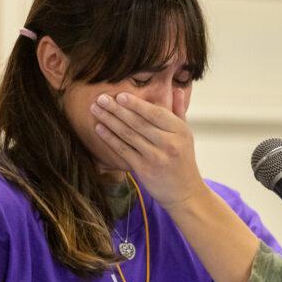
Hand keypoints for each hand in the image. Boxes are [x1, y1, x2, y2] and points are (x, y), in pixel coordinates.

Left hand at [90, 92, 207, 208]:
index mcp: (179, 131)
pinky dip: (110, 138)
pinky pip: (123, 150)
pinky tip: (99, 128)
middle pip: (138, 122)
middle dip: (117, 109)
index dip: (136, 104)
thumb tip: (177, 89)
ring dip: (109, 120)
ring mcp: (155, 157)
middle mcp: (168, 143)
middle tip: (101, 98)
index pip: (155, 113)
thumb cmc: (183, 160)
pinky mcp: (144, 170)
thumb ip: (179, 111)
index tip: (120, 95)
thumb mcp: (186, 134)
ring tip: (95, 109)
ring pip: (128, 135)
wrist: (184, 192)